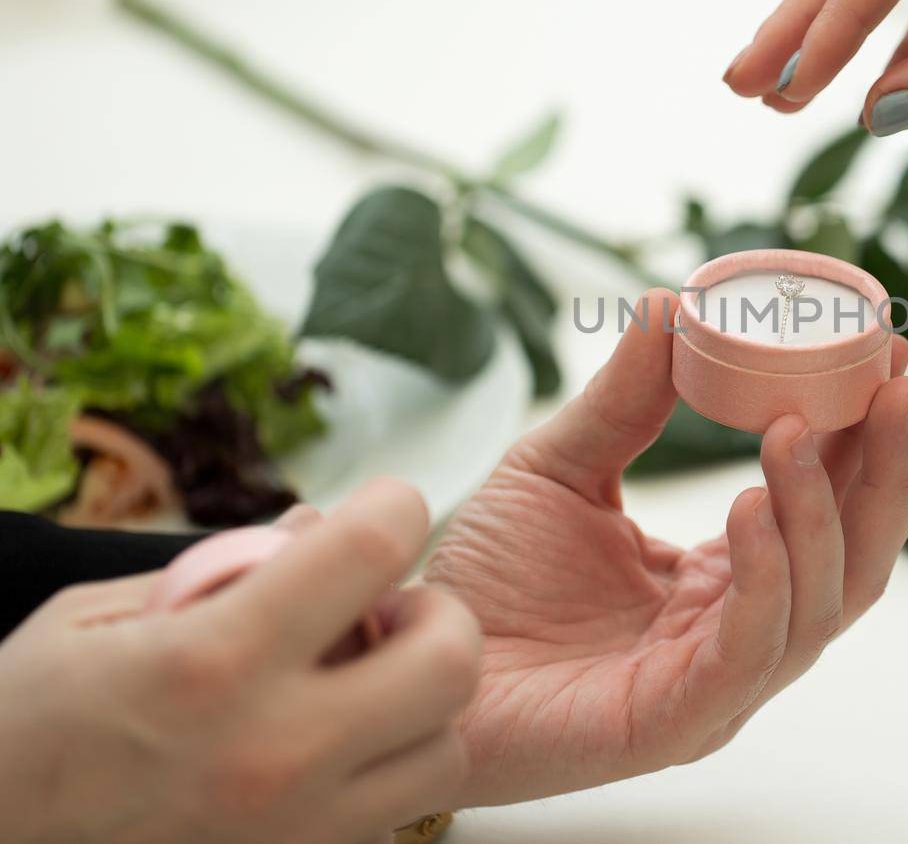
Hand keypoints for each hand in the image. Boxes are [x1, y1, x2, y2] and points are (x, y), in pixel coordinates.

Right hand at [0, 480, 481, 843]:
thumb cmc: (22, 728)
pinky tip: (332, 753)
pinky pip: (395, 816)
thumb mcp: (94, 619)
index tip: (381, 512)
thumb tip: (316, 526)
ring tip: (369, 688)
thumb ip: (221, 569)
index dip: (394, 508)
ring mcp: (294, 828)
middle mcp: (271, 749)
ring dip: (424, 707)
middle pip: (451, 660)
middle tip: (389, 612)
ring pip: (445, 752)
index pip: (374, 549)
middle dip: (437, 616)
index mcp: (213, 660)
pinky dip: (383, 776)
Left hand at [424, 289, 907, 806]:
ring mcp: (719, 681)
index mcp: (728, 577)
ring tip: (794, 430)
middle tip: (896, 388)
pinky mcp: (681, 719)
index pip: (830, 507)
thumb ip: (625, 399)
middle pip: (856, 558)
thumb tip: (674, 304)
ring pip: (820, 603)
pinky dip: (767, 575)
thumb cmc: (487, 584)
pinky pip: (751, 649)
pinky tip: (749, 504)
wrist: (407, 667)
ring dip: (821, 510)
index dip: (869, 435)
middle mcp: (743, 631)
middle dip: (887, 471)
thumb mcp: (561, 468)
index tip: (890, 357)